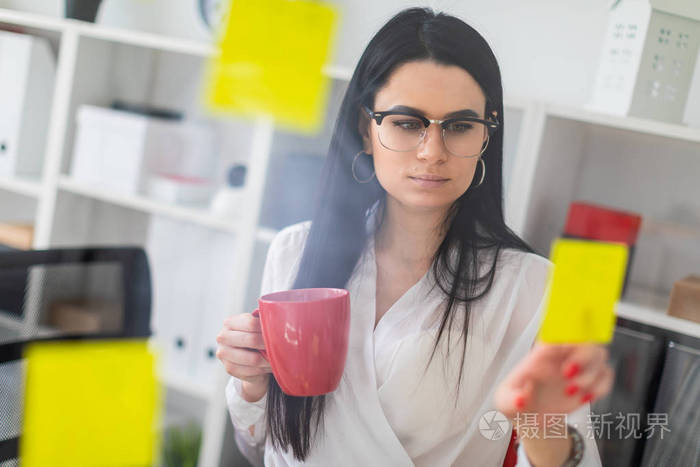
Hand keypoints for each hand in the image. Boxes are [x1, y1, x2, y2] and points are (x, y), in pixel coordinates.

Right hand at [216, 312, 271, 401]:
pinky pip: (252, 370)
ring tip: (278, 356)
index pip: (251, 323)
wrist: (242, 356)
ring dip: (269, 359)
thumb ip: (262, 322)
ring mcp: (224, 354)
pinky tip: (270, 365)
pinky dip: (264, 368)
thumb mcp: (254, 326)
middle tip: (282, 345)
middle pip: (252, 340)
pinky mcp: (229, 368)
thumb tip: (280, 320)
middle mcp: (223, 337)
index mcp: (229, 323)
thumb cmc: (251, 336)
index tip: (279, 332)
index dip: (267, 328)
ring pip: (253, 359)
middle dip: (269, 344)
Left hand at [494, 343, 613, 423]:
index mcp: (542, 352)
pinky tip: (584, 398)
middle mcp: (562, 356)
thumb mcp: (506, 401)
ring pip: (600, 356)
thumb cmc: (515, 401)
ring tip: (571, 391)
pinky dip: (601, 387)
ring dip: (591, 375)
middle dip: (584, 357)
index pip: (560, 333)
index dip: (567, 338)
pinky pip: (606, 376)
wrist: (529, 417)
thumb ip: (512, 399)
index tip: (563, 354)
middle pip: (585, 340)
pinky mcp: (588, 383)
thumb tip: (522, 399)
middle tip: (567, 375)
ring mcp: (577, 368)